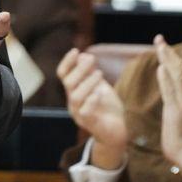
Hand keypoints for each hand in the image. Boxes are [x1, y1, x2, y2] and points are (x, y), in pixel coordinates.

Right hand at [56, 48, 127, 167]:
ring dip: (87, 82)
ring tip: (99, 73)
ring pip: (75, 96)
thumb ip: (91, 73)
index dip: (67, 62)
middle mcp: (73, 102)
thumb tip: (84, 55)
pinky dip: (91, 101)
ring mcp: (79, 114)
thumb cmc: (107, 107)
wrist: (118, 130)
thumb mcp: (100, 86)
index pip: (63, 74)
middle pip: (68, 83)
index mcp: (73, 91)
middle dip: (79, 69)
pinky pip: (85, 112)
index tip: (76, 50)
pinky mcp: (90, 124)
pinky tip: (99, 93)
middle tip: (92, 59)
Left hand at [154, 35, 181, 180]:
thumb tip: (166, 80)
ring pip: (176, 77)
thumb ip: (174, 95)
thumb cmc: (180, 133)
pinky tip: (160, 69)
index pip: (180, 70)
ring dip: (167, 60)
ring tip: (160, 46)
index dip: (171, 56)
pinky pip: (170, 93)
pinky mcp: (176, 112)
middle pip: (179, 68)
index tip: (163, 44)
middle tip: (158, 38)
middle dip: (168, 52)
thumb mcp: (177, 109)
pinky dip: (165, 80)